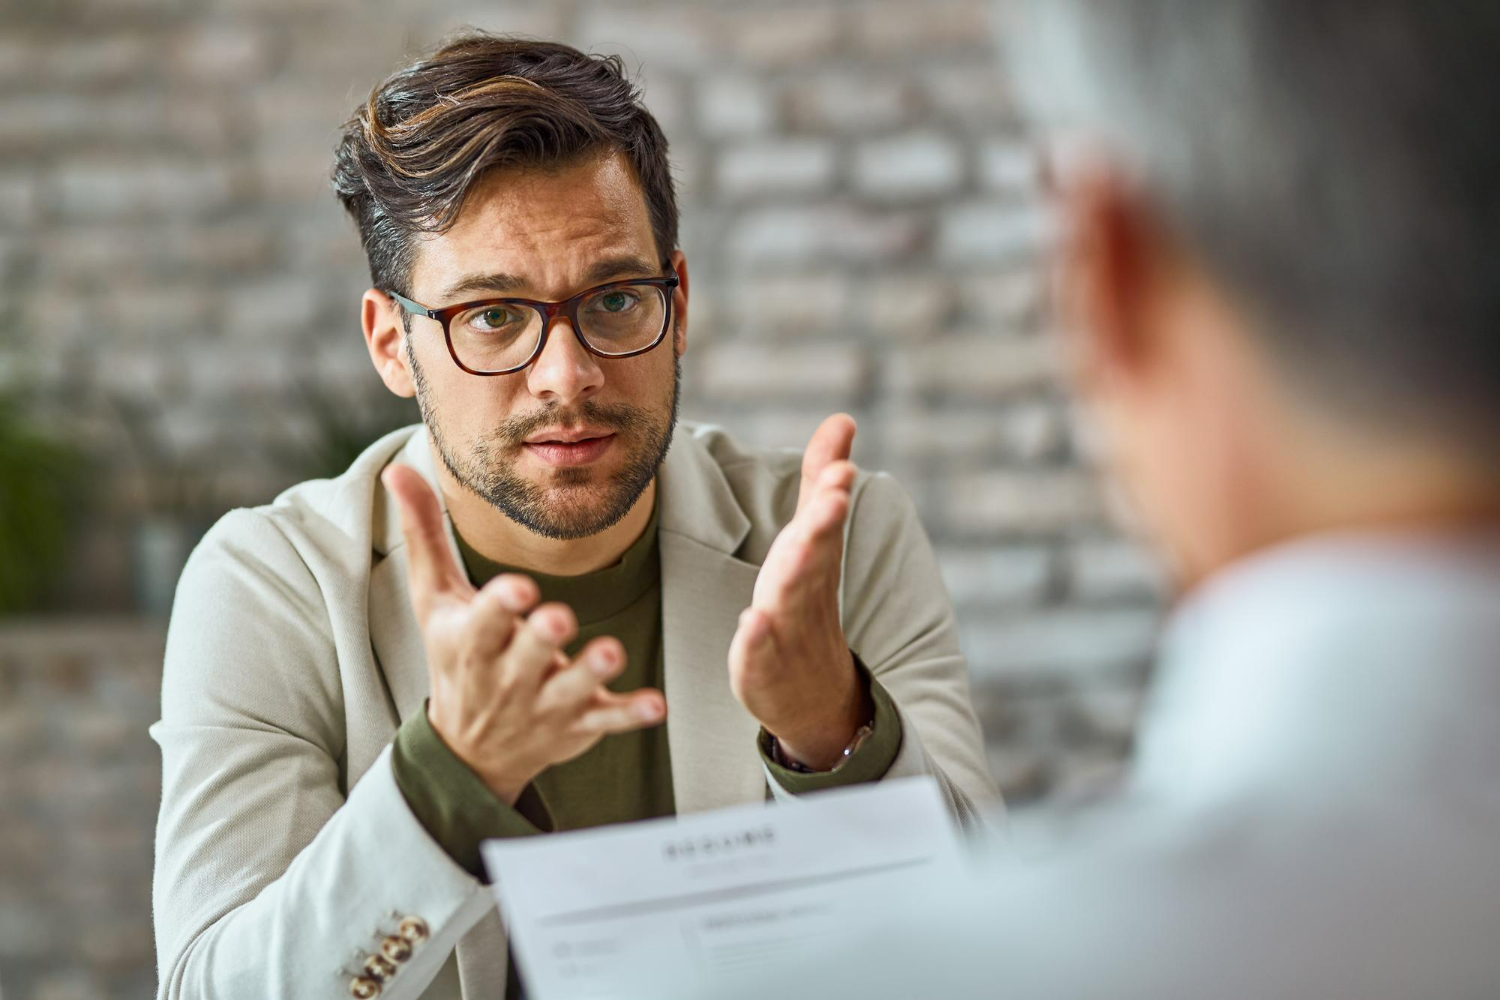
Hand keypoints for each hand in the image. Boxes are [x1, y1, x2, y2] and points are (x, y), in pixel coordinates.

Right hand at [383, 464, 665, 803]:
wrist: (469, 750)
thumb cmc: (455, 654)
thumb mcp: (434, 599)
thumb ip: (424, 533)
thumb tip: (397, 469)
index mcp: (472, 641)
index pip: (484, 622)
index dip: (500, 606)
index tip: (519, 588)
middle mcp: (508, 676)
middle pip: (527, 655)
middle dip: (542, 638)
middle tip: (559, 618)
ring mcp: (545, 702)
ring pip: (571, 688)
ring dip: (591, 671)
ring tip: (612, 652)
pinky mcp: (579, 723)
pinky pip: (607, 720)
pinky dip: (630, 715)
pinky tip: (656, 706)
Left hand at [728, 414, 869, 769]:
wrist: (814, 693)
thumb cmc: (807, 599)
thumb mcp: (814, 538)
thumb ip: (822, 480)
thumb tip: (843, 419)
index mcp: (816, 557)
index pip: (825, 522)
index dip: (832, 495)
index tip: (842, 469)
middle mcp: (806, 590)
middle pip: (816, 557)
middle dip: (823, 528)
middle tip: (834, 497)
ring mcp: (786, 632)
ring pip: (791, 601)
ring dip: (796, 574)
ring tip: (798, 547)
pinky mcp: (762, 668)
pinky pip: (759, 654)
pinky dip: (757, 640)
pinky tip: (750, 621)